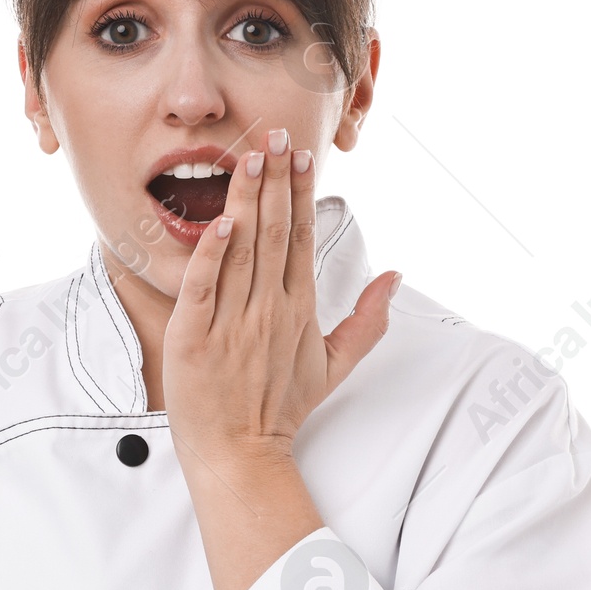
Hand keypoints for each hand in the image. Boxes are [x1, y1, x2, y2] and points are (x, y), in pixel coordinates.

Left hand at [162, 126, 398, 464]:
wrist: (240, 455)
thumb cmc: (279, 409)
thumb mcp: (334, 367)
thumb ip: (367, 322)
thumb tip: (395, 278)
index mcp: (300, 310)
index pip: (303, 237)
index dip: (300, 192)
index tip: (298, 154)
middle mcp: (270, 310)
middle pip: (276, 232)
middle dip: (274, 179)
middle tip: (273, 134)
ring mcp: (233, 323)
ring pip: (242, 250)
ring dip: (246, 200)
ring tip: (247, 157)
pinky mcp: (196, 338)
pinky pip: (204, 287)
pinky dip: (211, 253)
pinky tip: (218, 219)